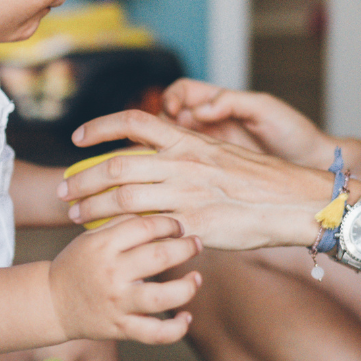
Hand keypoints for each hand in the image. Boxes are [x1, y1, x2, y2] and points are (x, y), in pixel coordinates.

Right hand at [48, 214, 202, 343]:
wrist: (51, 302)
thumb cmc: (77, 265)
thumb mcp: (91, 238)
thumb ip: (122, 223)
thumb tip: (158, 211)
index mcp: (103, 246)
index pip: (146, 226)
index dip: (169, 223)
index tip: (178, 227)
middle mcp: (111, 274)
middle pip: (160, 256)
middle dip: (186, 248)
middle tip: (195, 244)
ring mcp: (117, 303)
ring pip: (162, 297)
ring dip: (187, 287)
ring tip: (196, 278)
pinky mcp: (120, 328)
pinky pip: (155, 333)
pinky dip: (176, 328)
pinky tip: (186, 317)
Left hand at [60, 111, 332, 251]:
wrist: (295, 202)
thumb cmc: (260, 181)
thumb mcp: (220, 154)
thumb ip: (187, 154)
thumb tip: (158, 155)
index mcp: (188, 141)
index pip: (133, 122)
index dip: (99, 128)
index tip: (76, 139)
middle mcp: (183, 163)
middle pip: (117, 165)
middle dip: (83, 178)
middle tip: (65, 190)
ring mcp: (188, 194)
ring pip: (123, 197)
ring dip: (92, 206)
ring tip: (75, 216)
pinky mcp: (195, 225)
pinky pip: (148, 229)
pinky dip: (122, 232)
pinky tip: (108, 238)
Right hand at [162, 79, 333, 166]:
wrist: (312, 164)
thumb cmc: (293, 132)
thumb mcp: (264, 109)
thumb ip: (231, 102)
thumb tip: (200, 109)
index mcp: (219, 103)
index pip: (182, 93)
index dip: (171, 98)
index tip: (173, 111)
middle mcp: (210, 125)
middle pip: (169, 119)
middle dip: (159, 127)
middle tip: (163, 140)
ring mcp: (210, 149)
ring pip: (173, 146)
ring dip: (164, 151)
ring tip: (166, 161)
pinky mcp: (213, 172)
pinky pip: (187, 168)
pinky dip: (177, 170)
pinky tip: (179, 177)